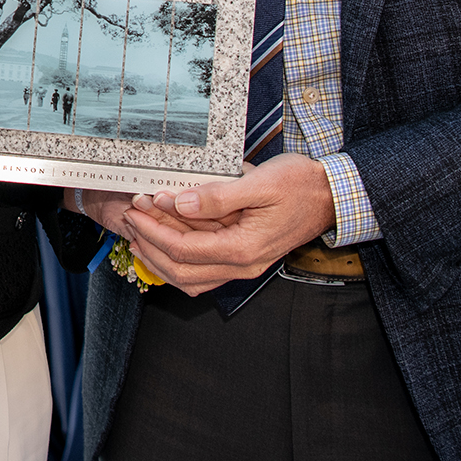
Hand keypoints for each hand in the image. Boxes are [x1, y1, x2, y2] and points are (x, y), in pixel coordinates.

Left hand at [113, 154, 338, 294]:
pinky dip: (178, 262)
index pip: (185, 249)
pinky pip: (203, 272)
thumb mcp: (259, 183)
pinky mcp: (243, 258)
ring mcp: (243, 266)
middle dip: (149, 244)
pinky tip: (164, 244)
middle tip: (130, 217)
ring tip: (136, 235)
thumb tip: (180, 202)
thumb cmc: (300, 185)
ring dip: (159, 259)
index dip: (154, 230)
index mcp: (244, 248)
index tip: (137, 208)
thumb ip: (219, 196)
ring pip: (189, 278)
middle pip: (181, 270)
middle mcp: (242, 265)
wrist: (330, 196)